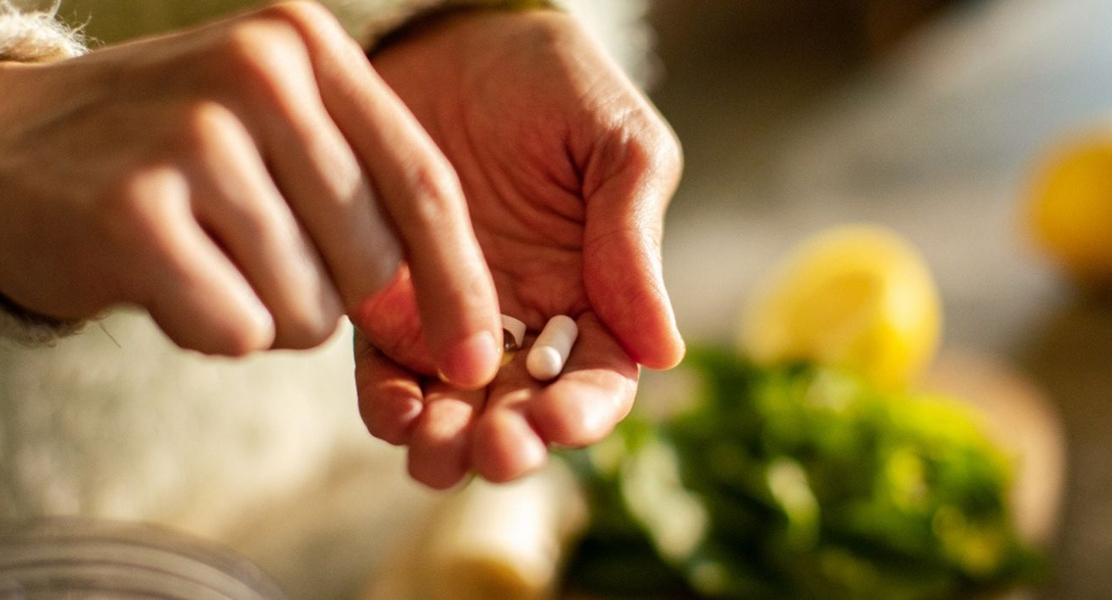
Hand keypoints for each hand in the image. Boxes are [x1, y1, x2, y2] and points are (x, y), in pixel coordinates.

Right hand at [0, 1, 500, 383]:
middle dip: (334, 296)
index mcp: (308, 46)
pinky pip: (237, 329)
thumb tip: (454, 316)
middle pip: (373, 260)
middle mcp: (259, 74)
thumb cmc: (173, 154)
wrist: (6, 148)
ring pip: (307, 308)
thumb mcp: (277, 128)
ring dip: (267, 312)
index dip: (461, 284)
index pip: (426, 184)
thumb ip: (367, 188)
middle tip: (258, 256)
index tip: (478, 357)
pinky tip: (165, 277)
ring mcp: (193, 137)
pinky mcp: (132, 212)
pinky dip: (209, 328)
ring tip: (205, 256)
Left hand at [357, 9, 684, 487]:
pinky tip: (392, 410)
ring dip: (446, 443)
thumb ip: (635, 239)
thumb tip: (665, 351)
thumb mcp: (618, 145)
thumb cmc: (552, 80)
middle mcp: (526, 320)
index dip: (584, 412)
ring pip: (455, 407)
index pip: (599, 379)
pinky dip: (388, 402)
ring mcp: (453, 314)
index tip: (558, 421)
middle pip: (525, 411)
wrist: (455, 34)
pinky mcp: (386, 298)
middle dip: (509, 443)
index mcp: (596, 292)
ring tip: (434, 451)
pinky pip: (386, 367)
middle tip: (492, 449)